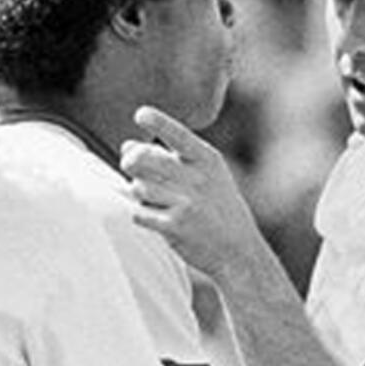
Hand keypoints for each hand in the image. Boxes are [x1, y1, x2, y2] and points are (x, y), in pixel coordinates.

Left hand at [119, 106, 264, 279]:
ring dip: (137, 191)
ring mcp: (186, 203)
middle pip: (146, 159)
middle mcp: (197, 178)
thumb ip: (170, 158)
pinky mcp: (175, 227)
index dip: (157, 121)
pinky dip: (140, 213)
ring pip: (139, 187)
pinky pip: (139, 212)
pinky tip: (154, 216)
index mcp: (207, 160)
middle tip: (128, 163)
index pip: (178, 134)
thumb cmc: (217, 208)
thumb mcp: (206, 176)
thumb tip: (126, 145)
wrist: (238, 250)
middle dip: (130, 160)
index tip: (140, 114)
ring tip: (151, 197)